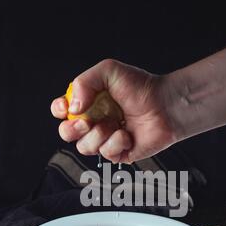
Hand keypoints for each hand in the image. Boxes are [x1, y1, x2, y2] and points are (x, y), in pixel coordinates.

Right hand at [51, 59, 177, 162]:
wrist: (166, 106)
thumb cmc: (141, 87)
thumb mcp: (109, 71)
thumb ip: (83, 82)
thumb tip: (72, 108)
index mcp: (88, 102)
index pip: (61, 110)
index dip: (59, 110)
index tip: (66, 108)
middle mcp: (93, 122)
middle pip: (66, 133)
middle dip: (71, 129)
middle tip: (86, 122)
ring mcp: (104, 139)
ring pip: (84, 147)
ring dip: (98, 135)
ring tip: (116, 123)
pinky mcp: (117, 153)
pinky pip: (105, 154)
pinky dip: (116, 143)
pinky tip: (128, 134)